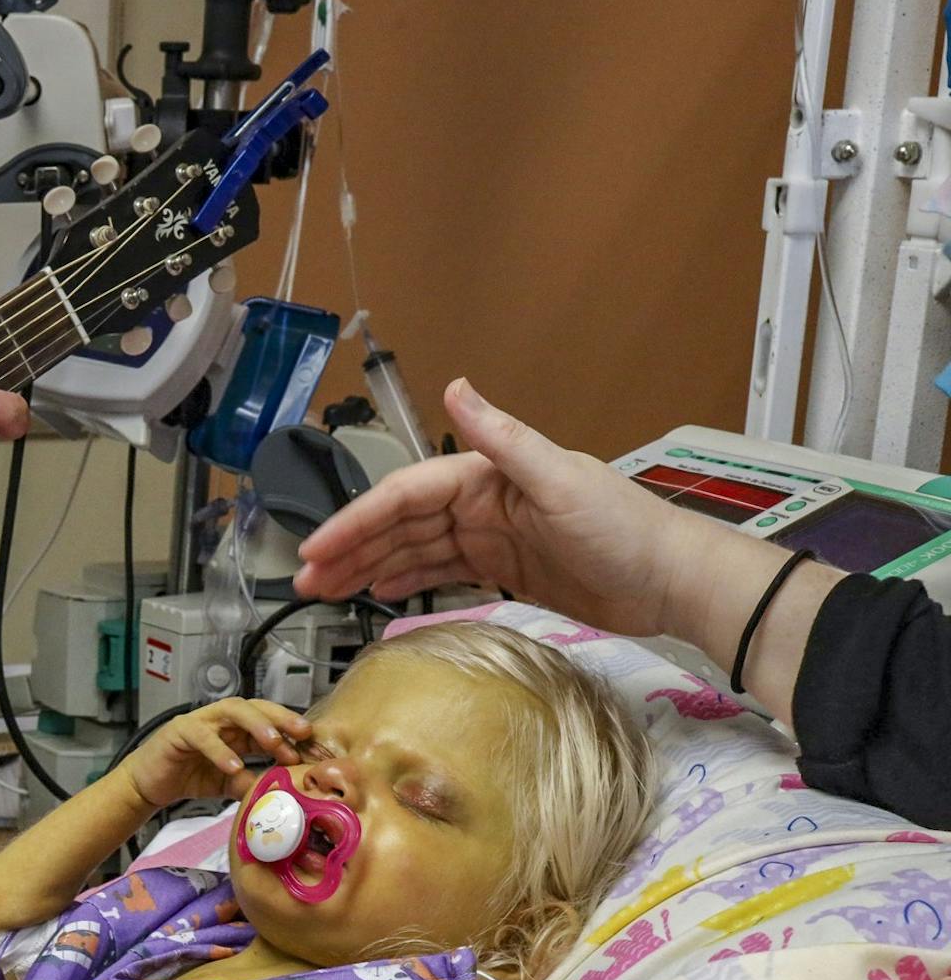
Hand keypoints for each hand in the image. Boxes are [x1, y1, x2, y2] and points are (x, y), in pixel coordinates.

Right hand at [118, 697, 309, 809]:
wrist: (148, 784)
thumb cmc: (187, 776)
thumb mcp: (228, 784)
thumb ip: (251, 782)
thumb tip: (281, 789)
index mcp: (235, 729)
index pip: (268, 720)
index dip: (289, 729)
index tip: (310, 744)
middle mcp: (220, 720)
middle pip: (255, 706)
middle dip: (280, 717)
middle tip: (301, 733)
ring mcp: (200, 721)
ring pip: (232, 711)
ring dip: (256, 724)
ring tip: (273, 743)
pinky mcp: (179, 731)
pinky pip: (202, 736)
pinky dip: (220, 750)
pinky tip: (234, 765)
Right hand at [292, 379, 710, 636]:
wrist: (673, 581)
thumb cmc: (627, 528)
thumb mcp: (561, 479)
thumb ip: (502, 437)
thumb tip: (457, 388)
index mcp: (486, 476)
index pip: (404, 495)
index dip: (356, 520)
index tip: (318, 546)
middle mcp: (481, 502)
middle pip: (398, 524)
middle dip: (349, 550)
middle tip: (307, 579)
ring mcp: (490, 536)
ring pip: (412, 550)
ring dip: (367, 567)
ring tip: (326, 589)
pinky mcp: (504, 568)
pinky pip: (440, 572)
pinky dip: (406, 580)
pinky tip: (378, 591)